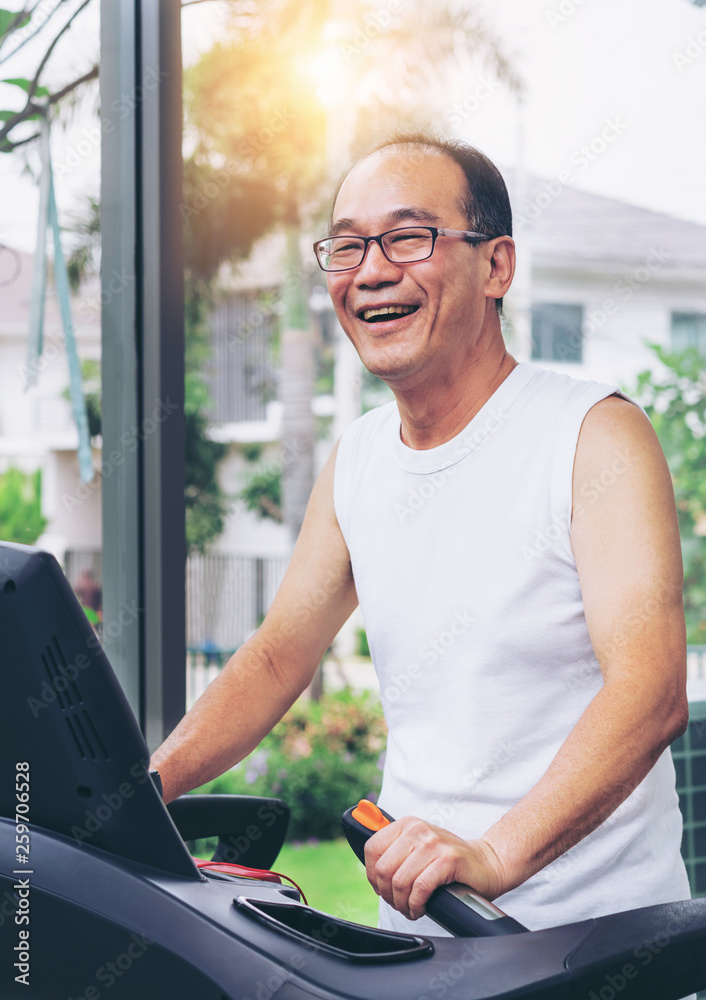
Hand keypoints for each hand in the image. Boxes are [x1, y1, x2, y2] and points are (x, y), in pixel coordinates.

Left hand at [364, 816, 506, 919]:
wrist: (487, 863)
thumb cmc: (449, 862)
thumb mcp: (419, 848)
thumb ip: (396, 852)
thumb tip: (371, 872)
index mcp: (407, 824)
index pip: (372, 849)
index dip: (372, 875)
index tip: (382, 888)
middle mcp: (418, 830)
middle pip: (384, 869)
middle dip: (388, 894)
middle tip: (399, 903)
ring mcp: (433, 844)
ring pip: (400, 881)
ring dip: (402, 904)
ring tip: (411, 908)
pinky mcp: (448, 860)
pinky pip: (420, 888)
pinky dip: (416, 905)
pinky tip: (420, 908)